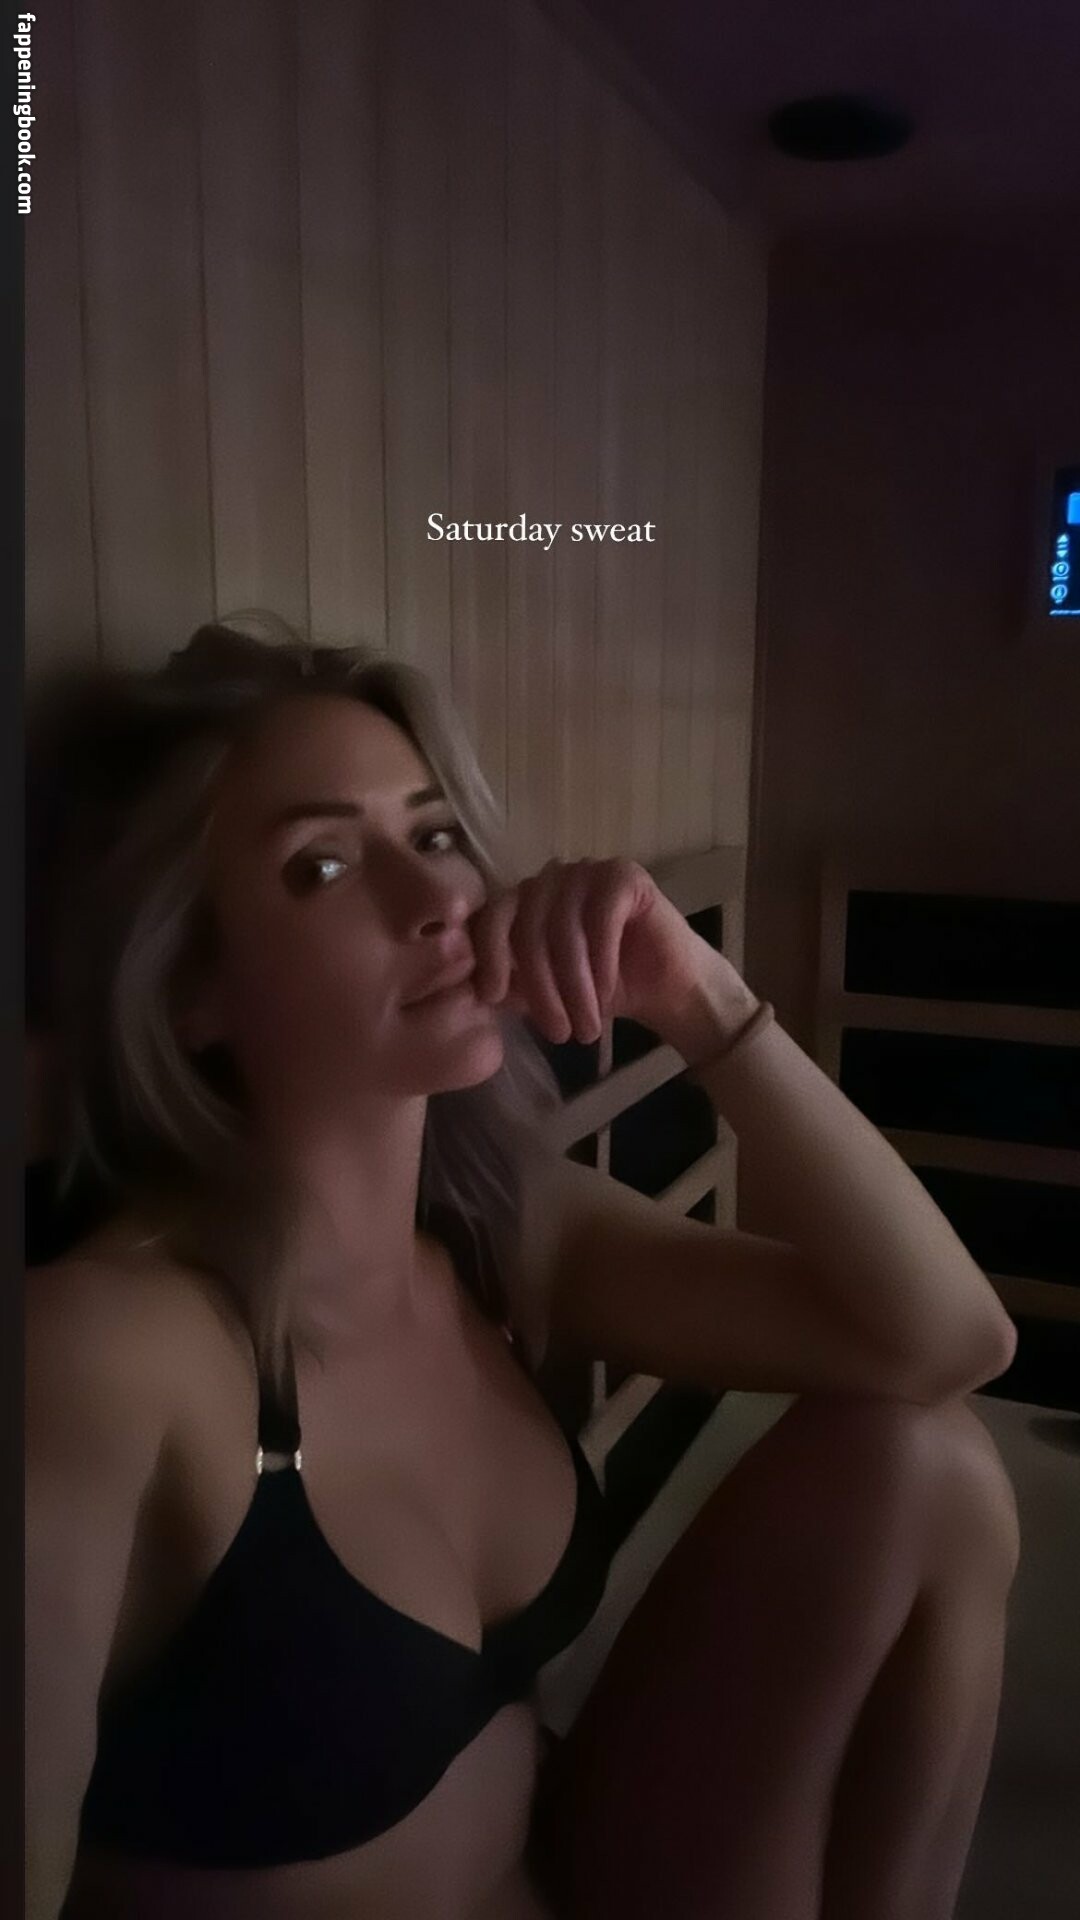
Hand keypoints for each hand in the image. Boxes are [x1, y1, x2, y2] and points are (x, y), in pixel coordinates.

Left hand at [468, 856, 743, 1049]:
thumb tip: (472, 991)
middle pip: (527, 928)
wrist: (667, 989)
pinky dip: (601, 964)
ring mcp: (587, 871)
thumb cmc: (604, 991)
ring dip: (575, 987)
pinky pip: (600, 920)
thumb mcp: (545, 993)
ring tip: (586, 1028)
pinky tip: (608, 996)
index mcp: (524, 900)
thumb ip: (511, 984)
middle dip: (541, 989)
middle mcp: (550, 878)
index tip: (493, 998)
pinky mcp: (624, 875)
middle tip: (558, 1034)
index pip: (490, 917)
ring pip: (564, 930)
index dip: (488, 957)